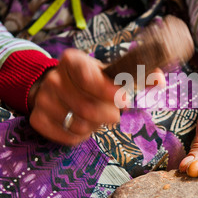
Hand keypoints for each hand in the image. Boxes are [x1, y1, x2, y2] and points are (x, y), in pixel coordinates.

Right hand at [28, 48, 165, 145]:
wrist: (54, 87)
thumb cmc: (90, 80)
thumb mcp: (110, 72)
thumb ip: (137, 75)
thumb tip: (160, 81)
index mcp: (73, 60)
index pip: (89, 77)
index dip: (108, 91)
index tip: (124, 99)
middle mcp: (54, 78)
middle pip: (87, 107)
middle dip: (108, 115)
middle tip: (114, 114)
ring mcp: (43, 99)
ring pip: (78, 124)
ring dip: (95, 126)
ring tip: (96, 117)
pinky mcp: (37, 119)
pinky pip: (67, 137)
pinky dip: (81, 136)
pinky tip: (82, 125)